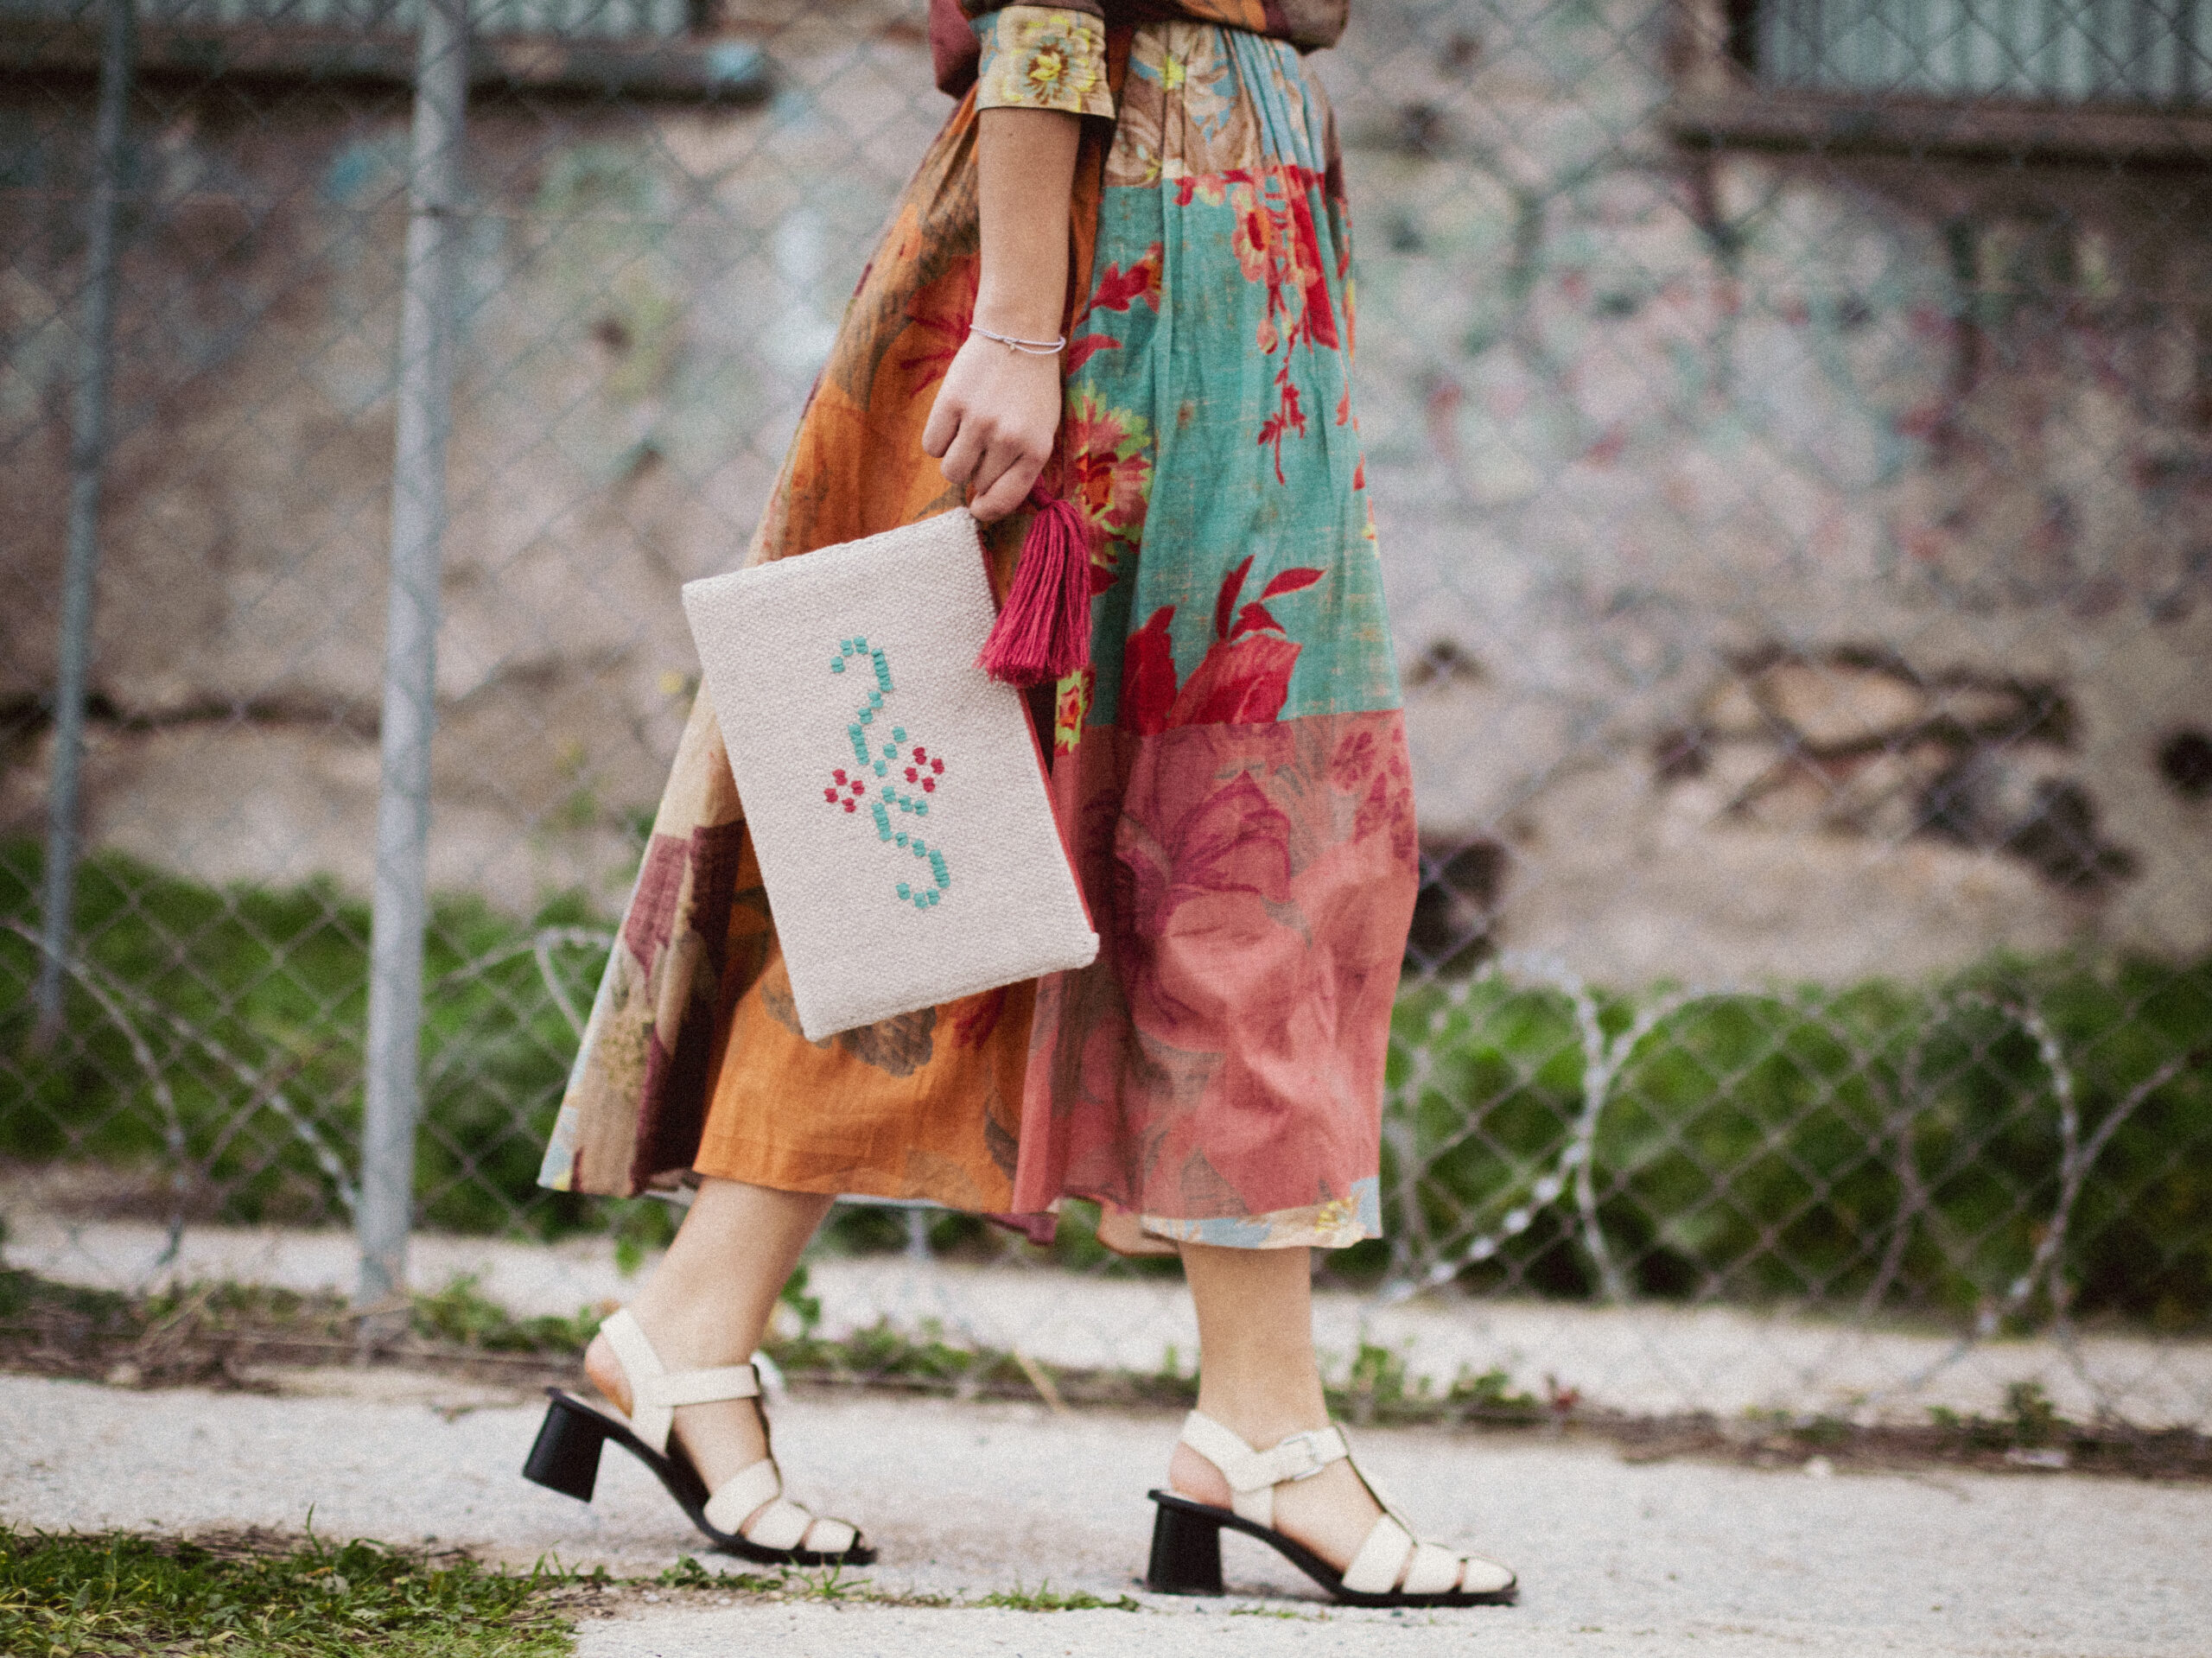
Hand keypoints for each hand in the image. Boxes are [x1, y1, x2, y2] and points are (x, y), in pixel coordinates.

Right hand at [922, 331, 1062, 522]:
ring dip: (955, 460)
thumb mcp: (1044, 428)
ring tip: (966, 436)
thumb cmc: (1032, 387)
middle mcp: (1008, 439)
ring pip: (950, 470)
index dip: (988, 510)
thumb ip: (1023, 464)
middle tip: (982, 447)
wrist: (1017, 334)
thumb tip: (988, 497)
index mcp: (1036, 449)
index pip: (1005, 498)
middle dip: (976, 472)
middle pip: (975, 483)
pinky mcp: (951, 403)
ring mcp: (978, 421)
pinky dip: (938, 441)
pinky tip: (952, 423)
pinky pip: (932, 446)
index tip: (979, 509)